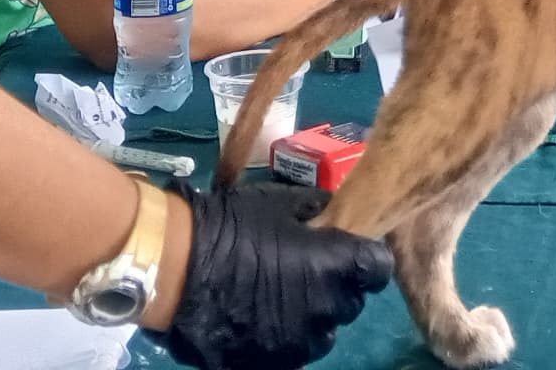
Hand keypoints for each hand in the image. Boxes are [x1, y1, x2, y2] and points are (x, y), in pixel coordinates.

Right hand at [158, 179, 391, 368]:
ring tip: (284, 297)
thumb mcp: (279, 202)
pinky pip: (292, 351)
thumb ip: (315, 210)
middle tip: (310, 270)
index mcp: (337, 268)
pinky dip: (285, 336)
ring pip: (324, 332)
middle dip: (338, 286)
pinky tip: (263, 318)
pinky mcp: (272, 364)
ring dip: (313, 315)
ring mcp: (299, 344)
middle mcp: (327, 312)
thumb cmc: (231, 226)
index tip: (352, 252)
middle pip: (352, 302)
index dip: (368, 259)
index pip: (379, 268)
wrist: (176, 270)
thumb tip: (330, 212)